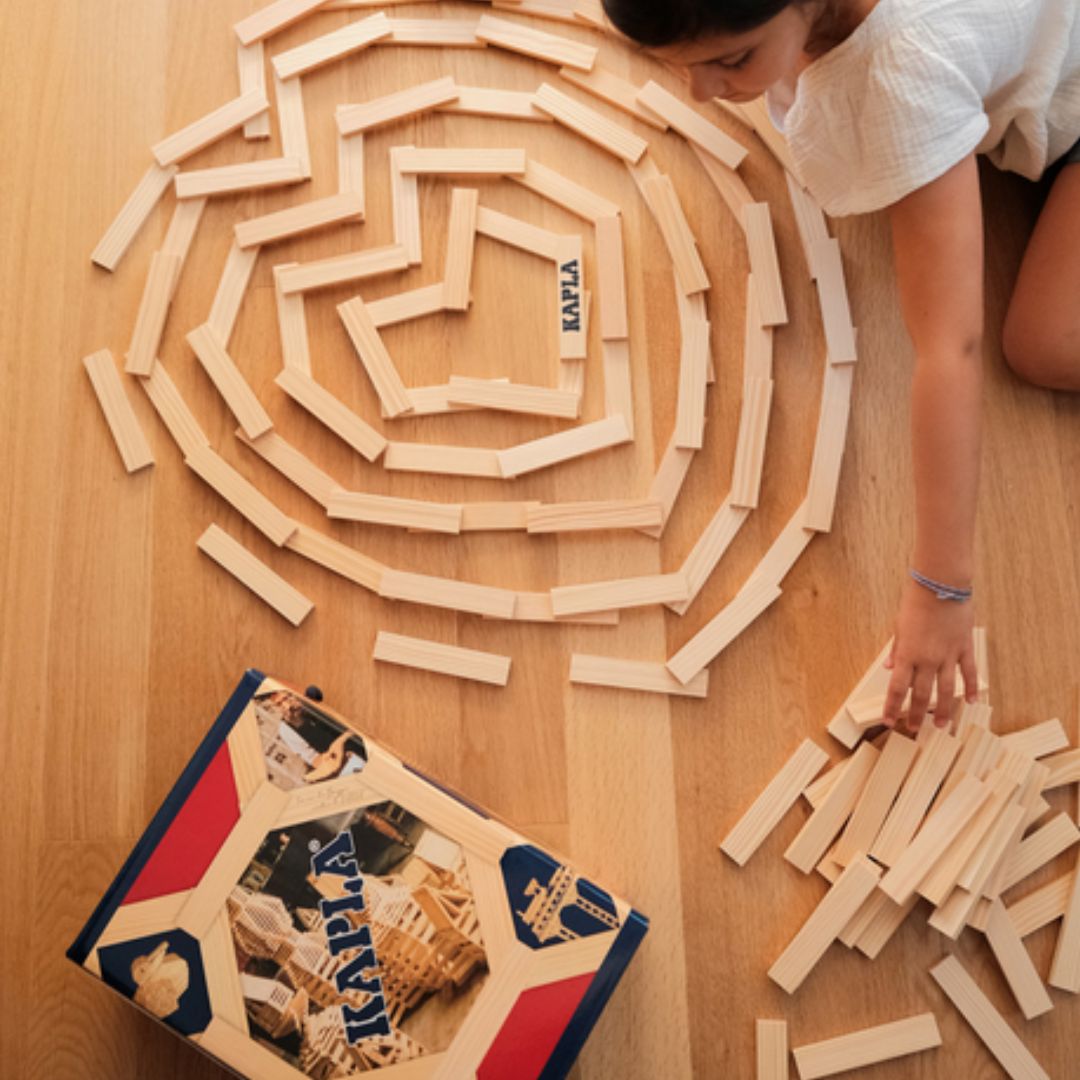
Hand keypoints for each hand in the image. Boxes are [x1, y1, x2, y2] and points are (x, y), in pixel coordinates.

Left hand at [883, 579, 978, 730]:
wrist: (940, 585)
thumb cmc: (915, 603)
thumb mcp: (898, 627)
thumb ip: (896, 650)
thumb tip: (890, 667)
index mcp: (908, 654)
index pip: (896, 688)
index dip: (892, 707)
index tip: (889, 721)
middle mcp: (928, 659)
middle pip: (921, 694)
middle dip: (916, 714)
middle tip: (914, 730)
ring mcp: (948, 655)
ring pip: (947, 690)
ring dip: (944, 710)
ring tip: (941, 726)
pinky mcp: (964, 648)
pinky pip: (969, 673)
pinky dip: (971, 688)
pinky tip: (972, 702)